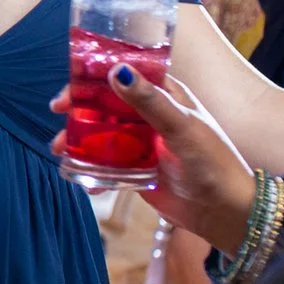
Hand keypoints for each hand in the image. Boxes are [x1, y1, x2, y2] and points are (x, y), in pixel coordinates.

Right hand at [50, 66, 255, 248]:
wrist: (225, 212)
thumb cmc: (213, 163)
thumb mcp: (181, 127)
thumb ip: (150, 101)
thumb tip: (116, 71)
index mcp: (166, 96)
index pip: (127, 75)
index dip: (97, 73)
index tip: (72, 78)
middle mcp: (151, 116)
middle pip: (107, 103)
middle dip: (80, 107)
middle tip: (58, 111)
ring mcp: (142, 144)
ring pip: (102, 134)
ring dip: (78, 139)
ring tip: (59, 149)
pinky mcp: (136, 170)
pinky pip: (106, 164)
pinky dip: (90, 169)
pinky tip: (80, 177)